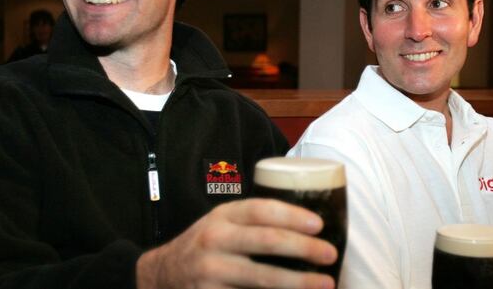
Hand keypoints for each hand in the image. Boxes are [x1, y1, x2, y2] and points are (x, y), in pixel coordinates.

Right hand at [136, 198, 337, 288]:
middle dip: (304, 249)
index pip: (262, 210)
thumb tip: (308, 223)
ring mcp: (212, 271)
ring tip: (325, 284)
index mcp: (223, 216)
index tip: (319, 225)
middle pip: (267, 242)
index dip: (293, 216)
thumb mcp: (222, 221)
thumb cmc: (205, 244)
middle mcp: (216, 240)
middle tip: (330, 254)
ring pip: (262, 278)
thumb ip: (253, 219)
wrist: (162, 274)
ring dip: (297, 282)